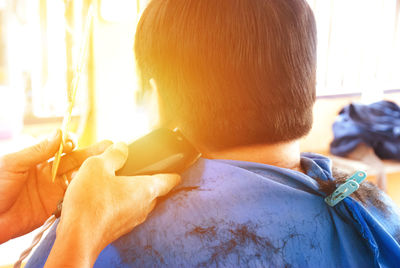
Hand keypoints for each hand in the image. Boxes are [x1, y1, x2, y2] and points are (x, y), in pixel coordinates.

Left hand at [0, 130, 110, 242]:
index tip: (75, 143)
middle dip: (93, 154)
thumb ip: (38, 151)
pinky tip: (96, 188)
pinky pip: (74, 198)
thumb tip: (59, 134)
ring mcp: (54, 191)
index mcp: (39, 162)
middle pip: (76, 162)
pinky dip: (85, 193)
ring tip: (110, 166)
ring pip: (79, 179)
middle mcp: (50, 175)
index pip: (62, 149)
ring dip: (93, 173)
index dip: (71, 144)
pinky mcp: (55, 208)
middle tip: (111, 147)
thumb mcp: (13, 164)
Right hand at [45, 142, 180, 266]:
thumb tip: (121, 146)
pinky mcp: (118, 229)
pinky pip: (125, 212)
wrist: (77, 237)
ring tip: (115, 182)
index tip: (175, 170)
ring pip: (139, 203)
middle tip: (137, 170)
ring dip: (131, 193)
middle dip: (148, 180)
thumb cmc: (90, 202)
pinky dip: (120, 204)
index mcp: (146, 189)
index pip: (169, 180)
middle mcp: (143, 207)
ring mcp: (132, 221)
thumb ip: (113, 154)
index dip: (173, 172)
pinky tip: (103, 198)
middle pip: (154, 191)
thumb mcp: (98, 166)